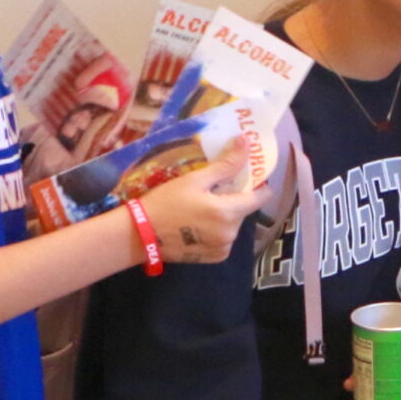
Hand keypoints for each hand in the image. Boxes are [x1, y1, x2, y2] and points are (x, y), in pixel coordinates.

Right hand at [137, 135, 269, 264]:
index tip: (248, 177)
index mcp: (229, 213)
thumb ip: (225, 165)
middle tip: (213, 190)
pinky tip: (198, 224)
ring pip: (234, 225)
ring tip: (201, 207)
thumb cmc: (165, 203)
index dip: (259, 185)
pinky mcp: (215, 258)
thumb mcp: (194, 180)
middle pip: (244, 210)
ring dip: (224, 215)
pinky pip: (224, 239)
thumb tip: (246, 142)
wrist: (139, 235)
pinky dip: (217, 231)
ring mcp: (224, 248)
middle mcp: (231, 234)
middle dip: (233, 199)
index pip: (261, 197)